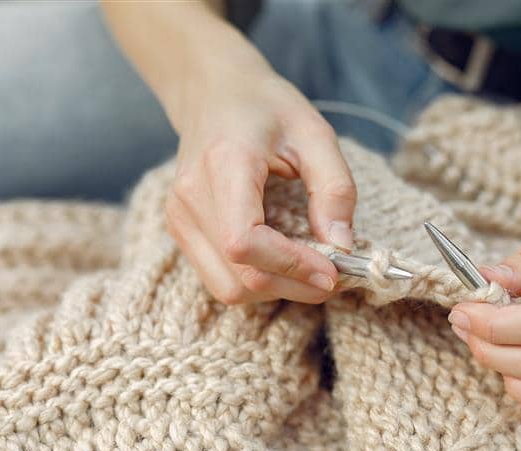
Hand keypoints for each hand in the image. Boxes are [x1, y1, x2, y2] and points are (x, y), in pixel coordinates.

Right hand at [104, 2, 355, 304]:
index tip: (332, 271)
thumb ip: (334, 188)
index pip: (244, 241)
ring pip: (227, 287)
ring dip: (275, 289)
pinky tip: (283, 261)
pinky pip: (219, 277)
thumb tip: (341, 246)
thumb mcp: (314, 133)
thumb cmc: (265, 107)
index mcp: (223, 166)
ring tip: (309, 270)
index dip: (290, 266)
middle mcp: (190, 198)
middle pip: (238, 276)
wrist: (212, 92)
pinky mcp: (181, 230)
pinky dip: (256, 280)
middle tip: (332, 275)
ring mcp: (179, 218)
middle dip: (291, 286)